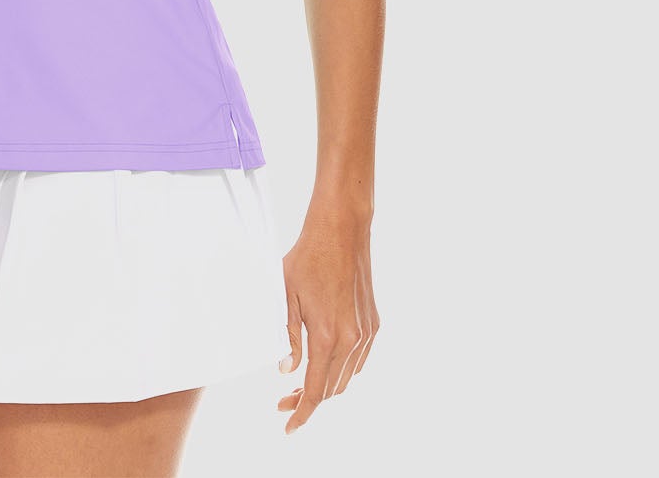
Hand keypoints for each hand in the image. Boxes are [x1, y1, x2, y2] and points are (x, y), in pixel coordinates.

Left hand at [277, 198, 378, 433]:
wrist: (341, 232)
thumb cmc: (307, 258)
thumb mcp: (285, 296)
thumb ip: (286, 336)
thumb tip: (286, 370)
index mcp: (328, 336)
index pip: (316, 390)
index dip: (302, 412)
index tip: (288, 426)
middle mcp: (352, 340)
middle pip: (331, 389)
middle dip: (309, 400)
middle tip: (285, 400)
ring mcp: (366, 333)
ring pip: (347, 377)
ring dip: (326, 385)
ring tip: (301, 384)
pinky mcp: (373, 324)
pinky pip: (358, 360)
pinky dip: (342, 370)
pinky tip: (325, 363)